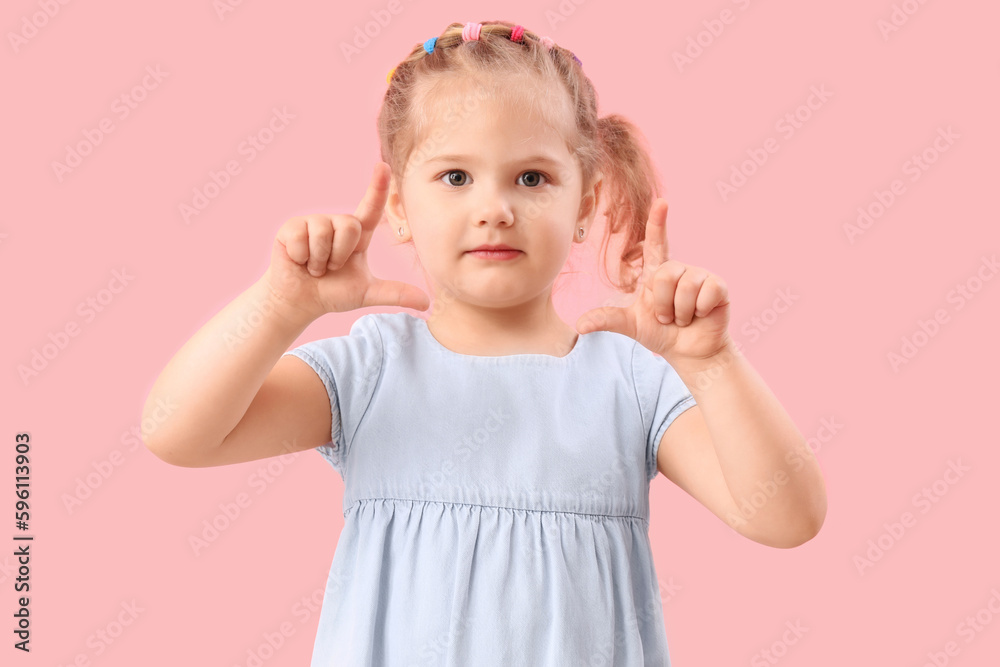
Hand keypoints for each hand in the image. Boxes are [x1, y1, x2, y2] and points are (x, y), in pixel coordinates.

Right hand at [263, 161, 429, 319]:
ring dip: (320, 259)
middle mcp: (337, 223)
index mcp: (357, 234)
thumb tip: (426, 304)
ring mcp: (313, 222)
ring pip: (324, 232)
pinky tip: (298, 261)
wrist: (299, 302)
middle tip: (330, 267)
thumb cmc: (332, 293)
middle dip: (340, 255)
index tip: (383, 166)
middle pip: (349, 225)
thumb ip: (394, 294)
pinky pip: (302, 238)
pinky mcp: (291, 227)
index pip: (371, 207)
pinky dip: (302, 258)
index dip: (378, 187)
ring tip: (313, 266)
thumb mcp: (366, 293)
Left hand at [575, 199, 731, 363]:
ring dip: (680, 312)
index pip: (656, 243)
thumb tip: (579, 325)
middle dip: (662, 304)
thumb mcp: (631, 325)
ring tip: (683, 318)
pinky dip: (699, 311)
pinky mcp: (718, 287)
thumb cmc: (661, 334)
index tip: (661, 203)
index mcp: (657, 272)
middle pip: (665, 274)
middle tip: (667, 317)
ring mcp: (700, 276)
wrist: (689, 352)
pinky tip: (701, 315)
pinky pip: (706, 293)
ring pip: (685, 285)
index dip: (657, 223)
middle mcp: (679, 269)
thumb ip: (607, 320)